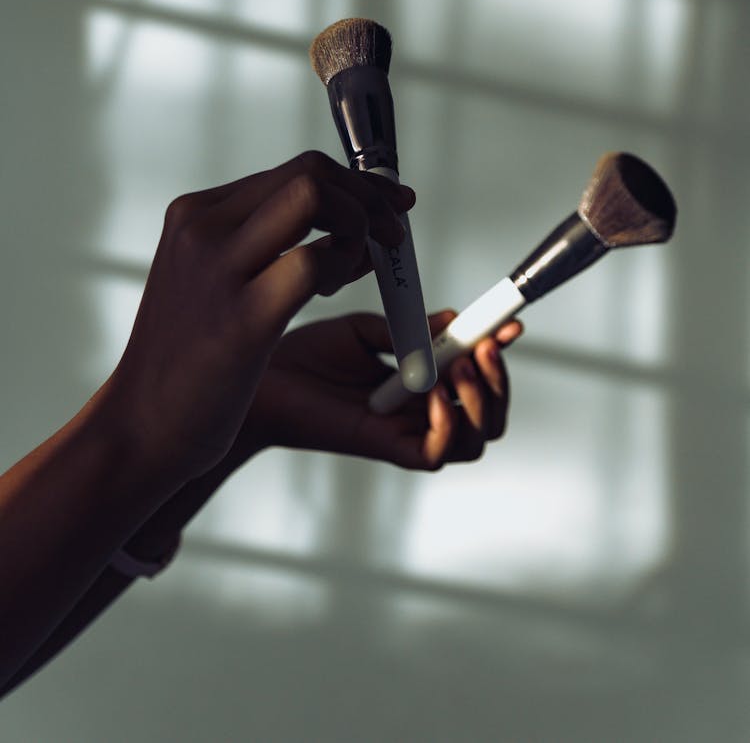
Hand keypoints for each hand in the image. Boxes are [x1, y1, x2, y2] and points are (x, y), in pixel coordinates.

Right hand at [105, 151, 414, 483]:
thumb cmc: (191, 358)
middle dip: (369, 197)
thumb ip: (273, 244)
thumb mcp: (217, 281)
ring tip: (361, 265)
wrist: (141, 425)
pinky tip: (338, 287)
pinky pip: (314, 261)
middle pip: (310, 172)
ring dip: (362, 224)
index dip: (355, 184)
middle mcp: (202, 228)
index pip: (295, 170)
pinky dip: (345, 265)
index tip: (389, 205)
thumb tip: (358, 222)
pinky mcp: (241, 318)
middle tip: (393, 234)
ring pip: (315, 198)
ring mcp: (218, 269)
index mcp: (196, 214)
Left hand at [236, 309, 522, 470]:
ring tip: (463, 367)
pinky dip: (446, 424)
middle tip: (488, 346)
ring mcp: (406, 435)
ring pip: (475, 439)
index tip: (512, 322)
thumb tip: (453, 319)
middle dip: (500, 380)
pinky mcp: (386, 451)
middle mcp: (420, 413)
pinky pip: (436, 454)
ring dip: (480, 401)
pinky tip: (432, 395)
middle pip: (489, 416)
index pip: (477, 376)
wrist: (261, 379)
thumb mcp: (366, 332)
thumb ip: (410, 330)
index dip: (500, 352)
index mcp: (420, 384)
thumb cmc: (306, 357)